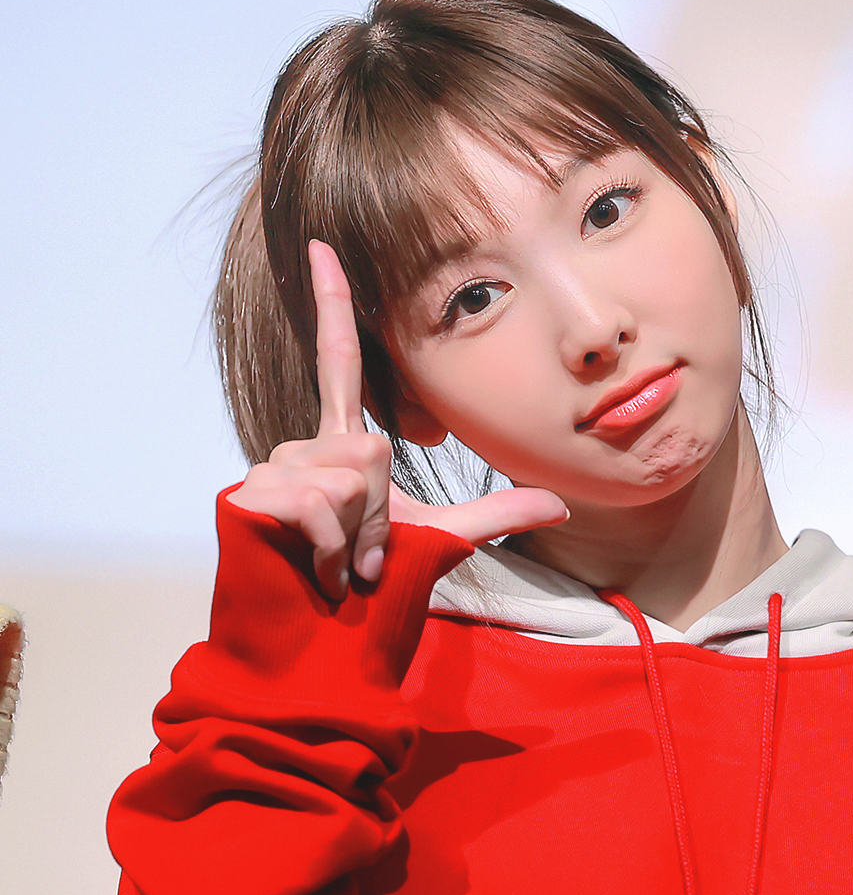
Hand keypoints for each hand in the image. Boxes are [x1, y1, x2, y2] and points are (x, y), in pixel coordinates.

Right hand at [227, 240, 568, 597]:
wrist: (320, 649)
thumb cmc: (371, 598)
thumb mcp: (442, 543)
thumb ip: (495, 515)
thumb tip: (560, 504)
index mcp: (341, 447)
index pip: (342, 362)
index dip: (332, 304)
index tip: (323, 245)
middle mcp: (302, 450)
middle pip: (372, 448)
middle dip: (384, 516)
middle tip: (365, 560)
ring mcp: (271, 472)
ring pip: (350, 479)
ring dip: (359, 539)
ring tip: (339, 569)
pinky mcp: (250, 499)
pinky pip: (320, 507)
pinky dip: (332, 552)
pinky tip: (316, 573)